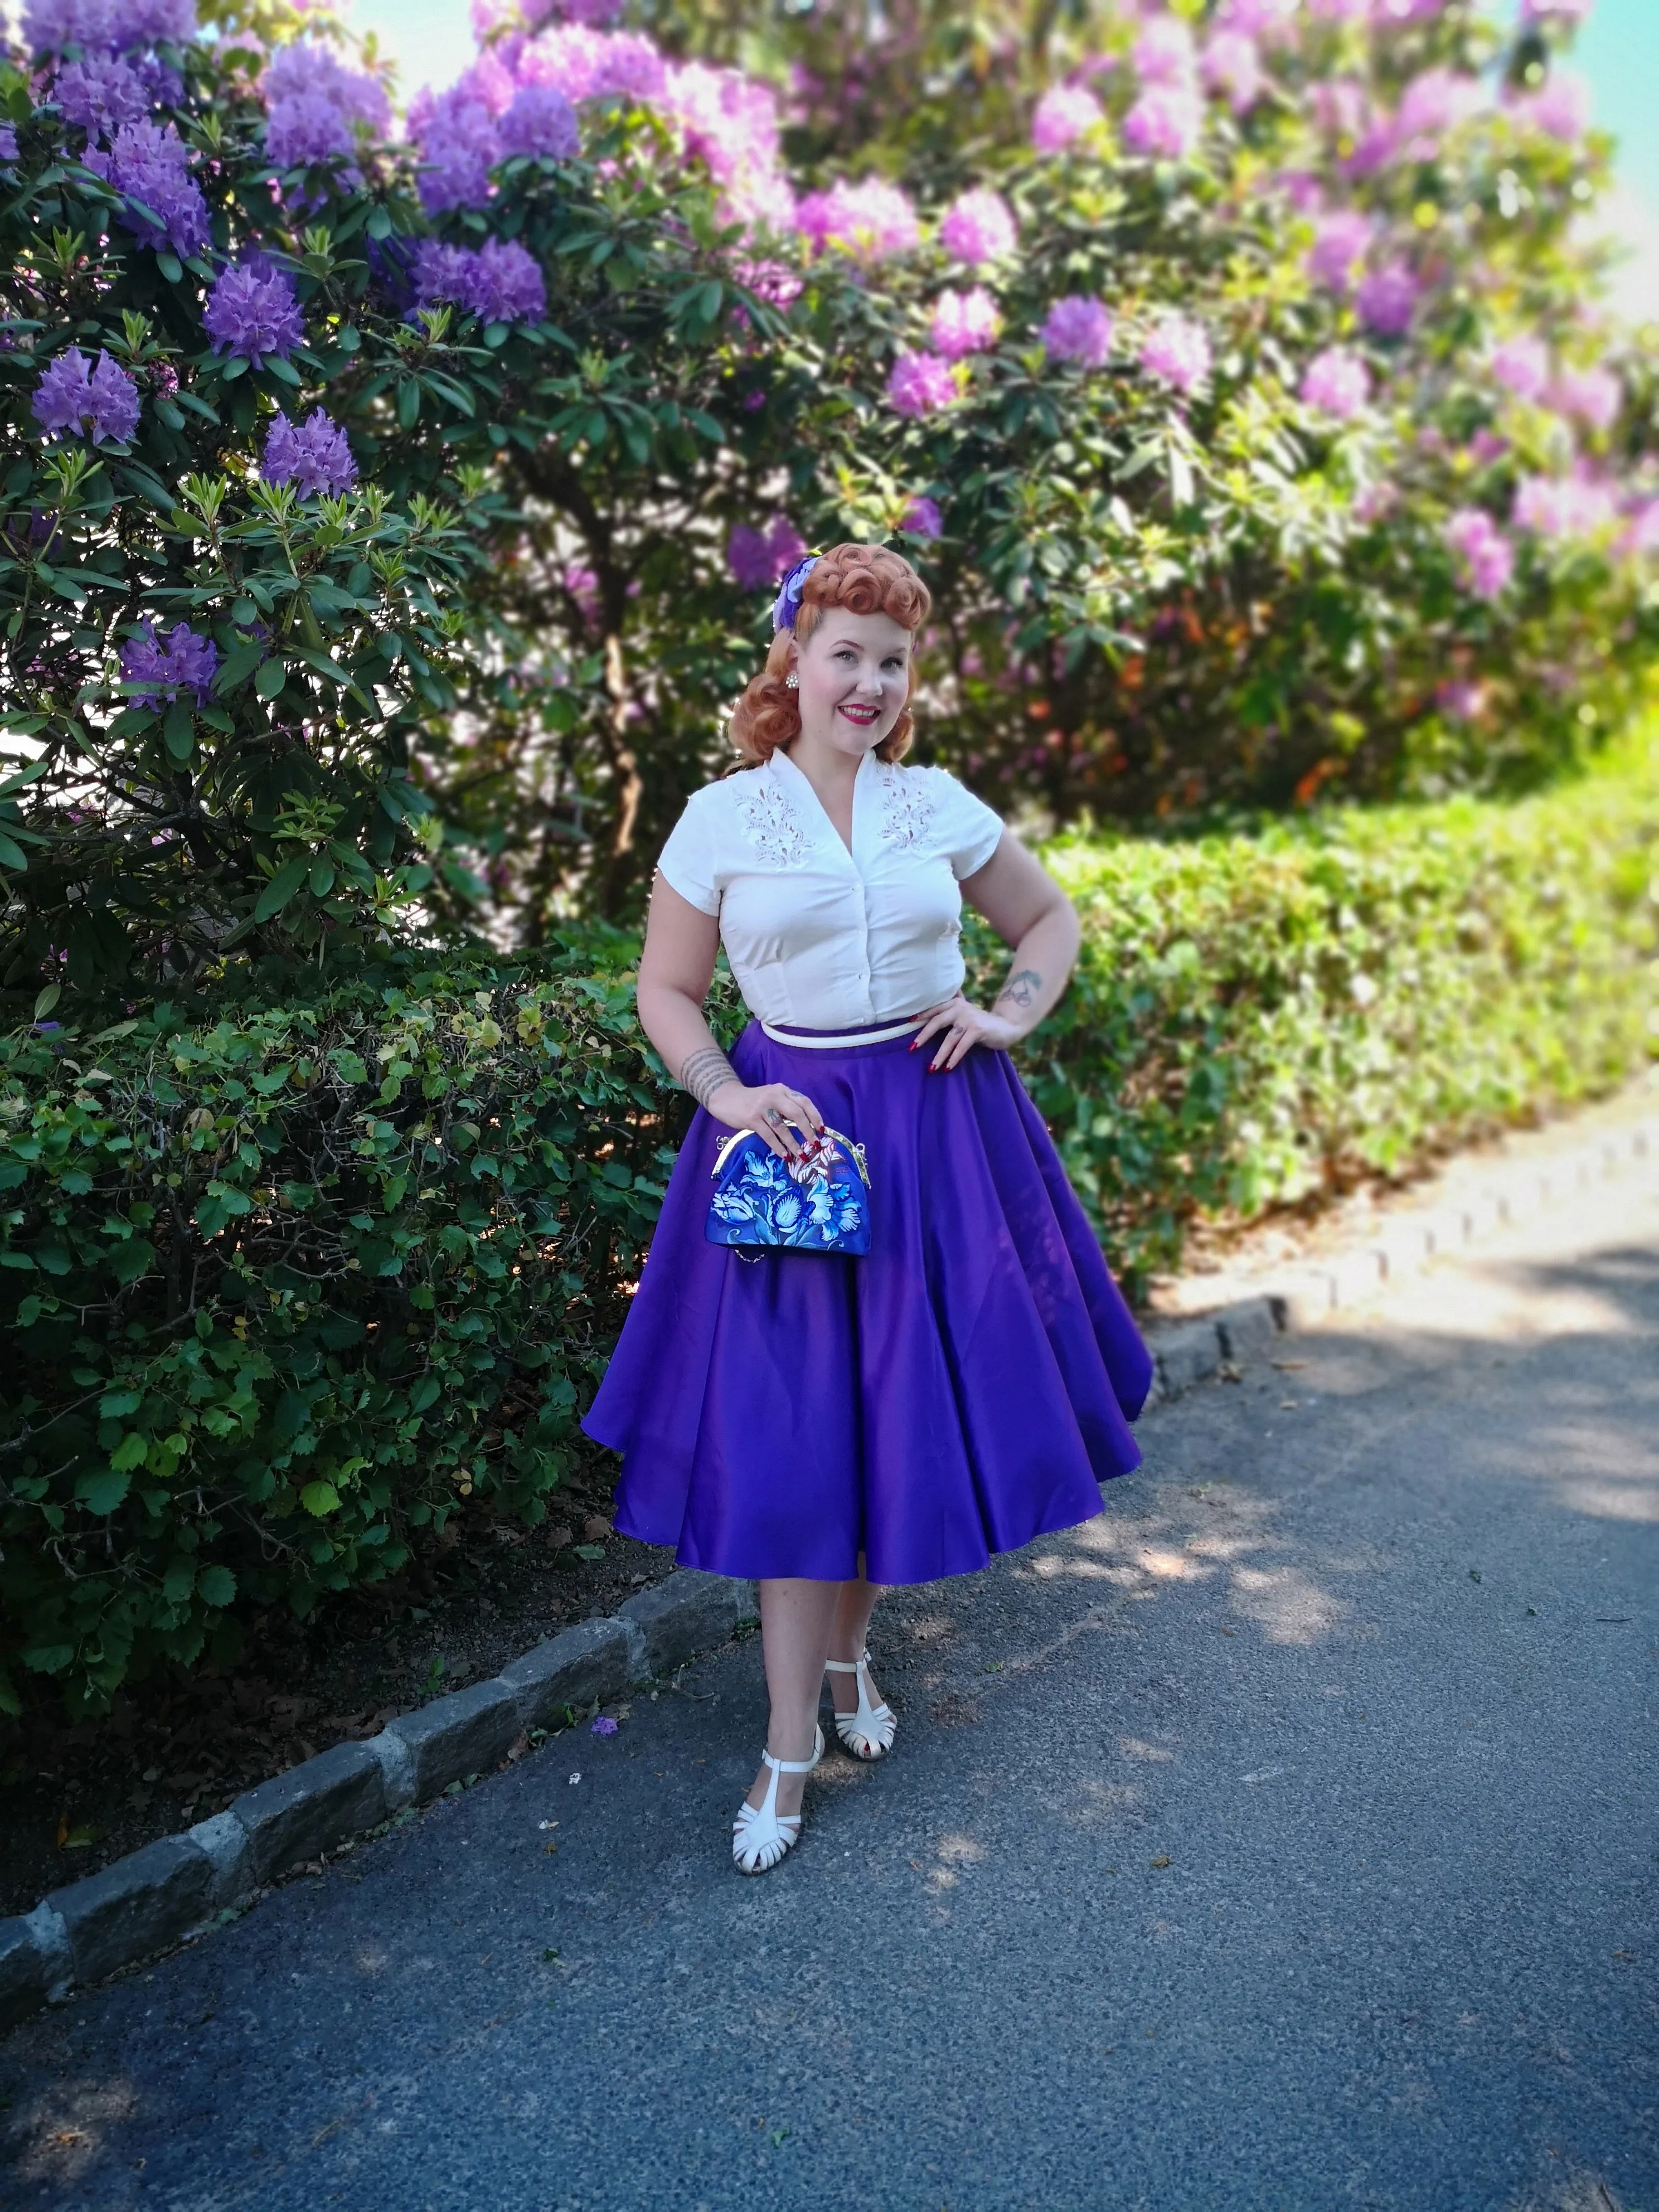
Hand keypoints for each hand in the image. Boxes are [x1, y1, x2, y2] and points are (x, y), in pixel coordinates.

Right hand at [706, 1078, 825, 1159]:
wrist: (726, 1098)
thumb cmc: (752, 1101)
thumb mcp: (771, 1097)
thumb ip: (786, 1106)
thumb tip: (806, 1126)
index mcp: (782, 1090)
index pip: (804, 1101)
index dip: (815, 1116)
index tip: (821, 1130)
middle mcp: (774, 1096)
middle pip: (796, 1114)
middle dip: (808, 1131)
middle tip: (814, 1144)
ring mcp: (762, 1107)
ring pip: (782, 1128)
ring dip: (793, 1143)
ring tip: (801, 1155)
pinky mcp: (751, 1118)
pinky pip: (769, 1135)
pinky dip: (778, 1147)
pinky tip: (784, 1155)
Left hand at [908, 994, 1021, 1071]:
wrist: (1007, 1026)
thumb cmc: (981, 1024)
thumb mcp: (964, 1016)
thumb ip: (950, 1015)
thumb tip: (927, 1024)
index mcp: (954, 1003)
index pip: (934, 1010)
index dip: (920, 1016)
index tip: (907, 1024)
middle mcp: (960, 1008)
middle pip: (937, 1022)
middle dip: (923, 1036)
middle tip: (912, 1049)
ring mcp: (969, 1018)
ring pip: (949, 1038)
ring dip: (939, 1055)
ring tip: (931, 1067)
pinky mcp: (978, 1030)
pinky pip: (962, 1046)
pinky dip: (954, 1058)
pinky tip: (948, 1067)